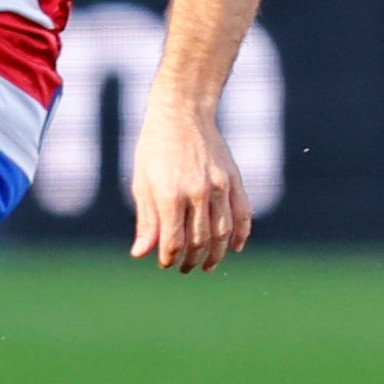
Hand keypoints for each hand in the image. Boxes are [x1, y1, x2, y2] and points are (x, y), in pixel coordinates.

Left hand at [128, 102, 249, 273]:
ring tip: (207, 265)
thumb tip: (141, 253)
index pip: (173, 240)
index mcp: (169, 194)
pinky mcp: (234, 180)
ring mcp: (219, 186)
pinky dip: (240, 235)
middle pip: (199, 240)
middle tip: (185, 269)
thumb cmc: (154, 149)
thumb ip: (146, 220)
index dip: (169, 257)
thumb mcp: (141, 182)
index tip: (164, 264)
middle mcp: (197, 192)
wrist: (182, 114)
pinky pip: (243, 214)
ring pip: (223, 232)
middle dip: (191, 260)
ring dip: (216, 254)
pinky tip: (232, 248)